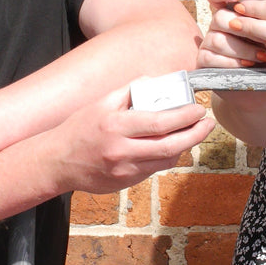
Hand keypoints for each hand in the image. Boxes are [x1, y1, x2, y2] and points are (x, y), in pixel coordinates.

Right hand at [49, 86, 213, 194]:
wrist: (57, 162)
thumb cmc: (79, 128)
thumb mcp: (101, 103)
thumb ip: (129, 91)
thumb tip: (155, 82)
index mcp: (116, 126)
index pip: (159, 122)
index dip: (184, 116)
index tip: (199, 109)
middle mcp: (122, 150)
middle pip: (170, 146)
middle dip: (195, 134)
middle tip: (208, 123)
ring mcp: (124, 170)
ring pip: (165, 161)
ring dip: (184, 146)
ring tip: (193, 132)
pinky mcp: (125, 182)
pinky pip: (154, 170)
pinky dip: (167, 157)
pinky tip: (172, 145)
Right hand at [197, 0, 265, 68]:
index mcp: (229, 11)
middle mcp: (216, 25)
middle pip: (219, 17)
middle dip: (243, 29)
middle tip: (262, 37)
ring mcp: (208, 42)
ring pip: (217, 40)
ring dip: (243, 49)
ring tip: (263, 56)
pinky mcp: (203, 60)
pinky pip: (210, 58)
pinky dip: (232, 62)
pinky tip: (248, 65)